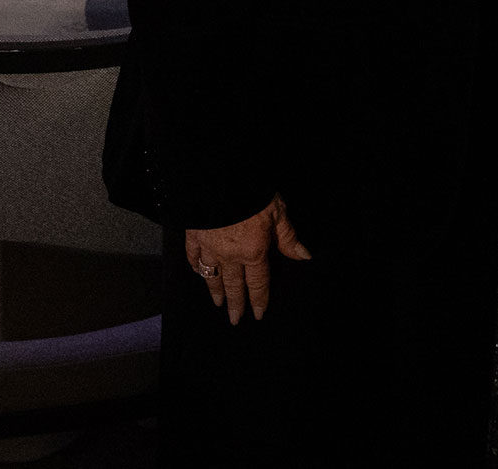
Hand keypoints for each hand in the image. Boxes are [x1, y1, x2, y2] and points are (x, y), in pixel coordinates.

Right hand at [184, 194, 311, 323]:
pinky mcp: (193, 235)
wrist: (218, 177)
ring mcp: (209, 247)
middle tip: (235, 319)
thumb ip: (288, 237)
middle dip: (236, 303)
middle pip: (233, 285)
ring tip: (218, 303)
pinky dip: (195, 266)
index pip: (258, 282)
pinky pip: (193, 256)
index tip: (258, 314)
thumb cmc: (252, 192)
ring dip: (215, 290)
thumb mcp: (278, 212)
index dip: (259, 299)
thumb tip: (303, 256)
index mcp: (253, 251)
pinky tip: (197, 271)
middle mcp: (230, 255)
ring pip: (212, 275)